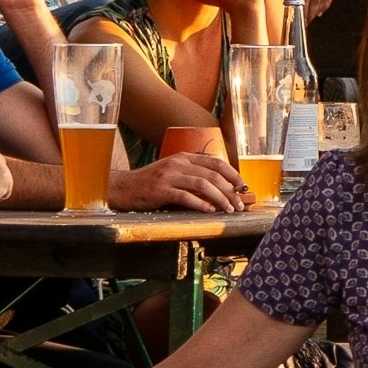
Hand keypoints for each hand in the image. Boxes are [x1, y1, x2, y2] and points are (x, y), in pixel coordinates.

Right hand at [113, 144, 250, 211]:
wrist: (123, 187)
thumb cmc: (151, 183)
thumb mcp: (174, 172)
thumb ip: (194, 175)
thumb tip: (222, 189)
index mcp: (184, 157)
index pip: (216, 162)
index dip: (233, 174)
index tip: (244, 187)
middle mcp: (177, 163)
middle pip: (212, 175)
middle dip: (230, 191)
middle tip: (239, 204)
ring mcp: (168, 176)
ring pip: (202, 185)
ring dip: (219, 198)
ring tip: (229, 209)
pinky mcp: (160, 190)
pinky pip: (185, 197)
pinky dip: (201, 204)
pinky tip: (210, 210)